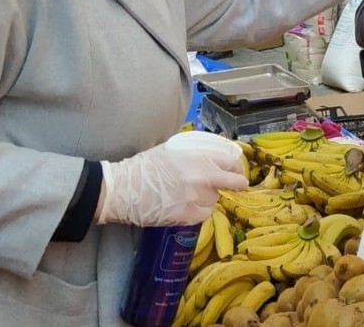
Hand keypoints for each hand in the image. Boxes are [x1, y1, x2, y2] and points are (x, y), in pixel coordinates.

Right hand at [97, 141, 247, 226]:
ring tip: (193, 192)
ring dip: (210, 196)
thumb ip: (198, 151)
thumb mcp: (175, 148)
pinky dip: (200, 210)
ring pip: (216, 198)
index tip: (237, 170)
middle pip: (235, 183)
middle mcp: (201, 177)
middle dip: (238, 184)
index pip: (232, 161)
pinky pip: (205, 213)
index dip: (237, 167)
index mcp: (199, 157)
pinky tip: (188, 204)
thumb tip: (218, 153)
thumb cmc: (147, 165)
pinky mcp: (187, 216)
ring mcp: (195, 198)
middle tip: (237, 185)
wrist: (125, 189)